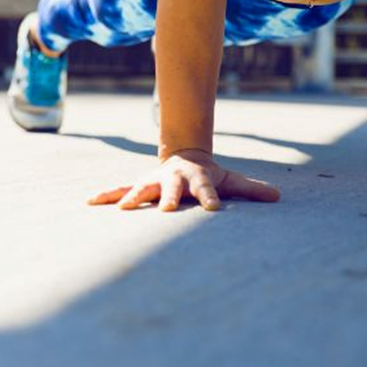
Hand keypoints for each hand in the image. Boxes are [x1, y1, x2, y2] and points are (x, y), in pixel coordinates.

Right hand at [88, 149, 280, 210]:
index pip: (207, 191)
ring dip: (131, 197)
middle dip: (168, 198)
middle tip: (166, 210)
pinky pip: (119, 190)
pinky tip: (88, 203)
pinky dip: (105, 195)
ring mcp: (154, 182)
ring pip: (141, 188)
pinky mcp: (138, 186)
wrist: (184, 157)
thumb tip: (278, 196)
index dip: (210, 199)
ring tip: (121, 209)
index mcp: (198, 179)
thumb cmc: (209, 176)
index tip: (212, 210)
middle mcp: (174, 180)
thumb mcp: (231, 181)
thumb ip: (252, 190)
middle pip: (172, 189)